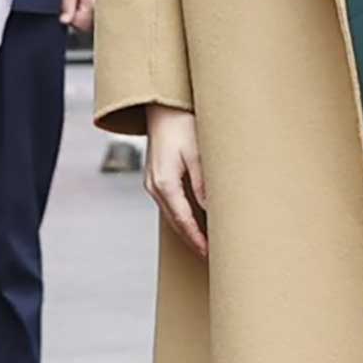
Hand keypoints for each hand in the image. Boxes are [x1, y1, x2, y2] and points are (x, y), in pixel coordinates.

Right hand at [145, 104, 207, 258]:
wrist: (162, 106)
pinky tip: (194, 219)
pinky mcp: (155, 176)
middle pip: (175, 222)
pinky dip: (181, 215)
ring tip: (205, 242)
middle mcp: (154, 186)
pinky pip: (169, 203)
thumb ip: (202, 183)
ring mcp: (152, 182)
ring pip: (171, 214)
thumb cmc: (181, 124)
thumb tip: (210, 209)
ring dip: (187, 229)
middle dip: (192, 240)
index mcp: (164, 183)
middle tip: (210, 255)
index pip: (183, 220)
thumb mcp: (196, 153)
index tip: (209, 254)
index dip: (197, 239)